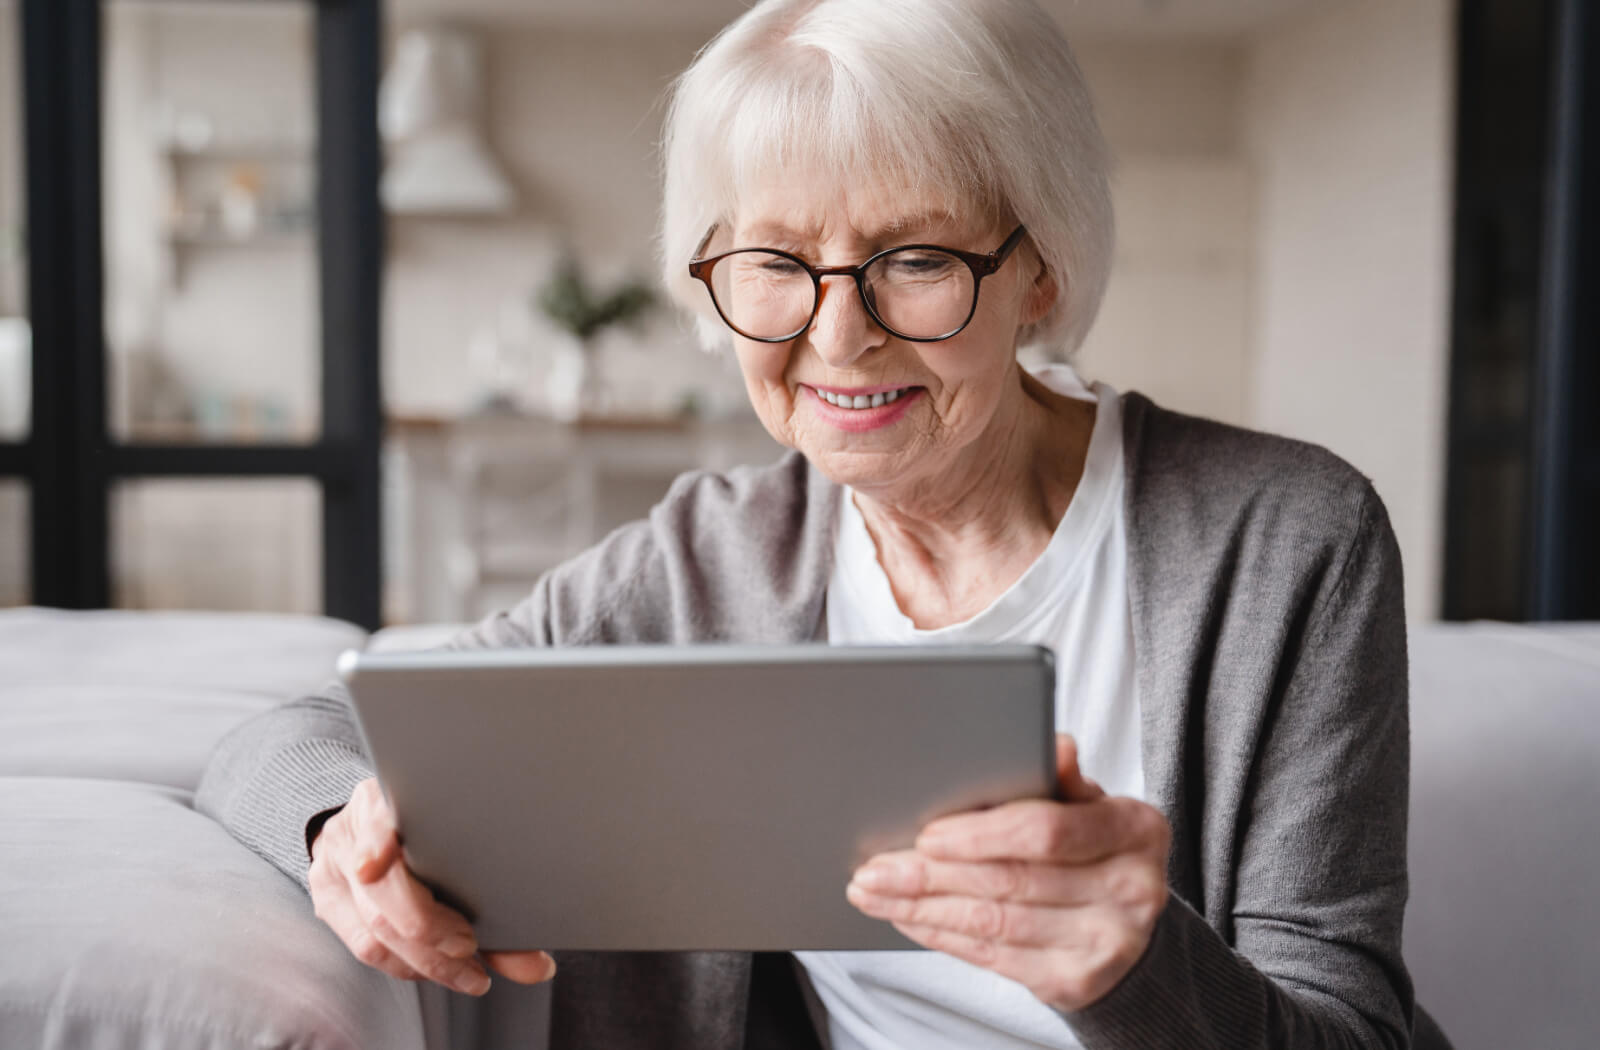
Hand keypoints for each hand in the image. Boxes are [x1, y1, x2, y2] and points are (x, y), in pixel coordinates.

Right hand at [308, 778, 556, 994]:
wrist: (371, 824)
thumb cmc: (429, 833)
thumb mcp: (453, 842)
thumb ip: (493, 895)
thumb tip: (539, 968)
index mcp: (383, 800)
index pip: (375, 819)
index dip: (376, 842)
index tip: (375, 865)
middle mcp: (351, 831)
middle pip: (380, 891)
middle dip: (430, 929)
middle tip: (470, 948)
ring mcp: (333, 867)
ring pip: (372, 929)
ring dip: (426, 961)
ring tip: (469, 973)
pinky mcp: (327, 901)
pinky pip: (364, 947)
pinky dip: (406, 965)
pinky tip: (437, 971)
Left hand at [845, 735, 1169, 1011]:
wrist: (1130, 931)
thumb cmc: (1094, 851)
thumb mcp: (1090, 807)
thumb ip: (1062, 781)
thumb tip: (1053, 746)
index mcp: (1135, 829)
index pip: (1047, 831)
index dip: (980, 835)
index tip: (925, 835)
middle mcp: (1131, 889)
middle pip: (1011, 881)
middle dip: (931, 874)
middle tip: (874, 868)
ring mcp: (1107, 942)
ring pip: (994, 922)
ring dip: (923, 907)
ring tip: (875, 892)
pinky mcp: (1076, 981)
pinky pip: (993, 956)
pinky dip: (942, 934)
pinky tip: (908, 918)